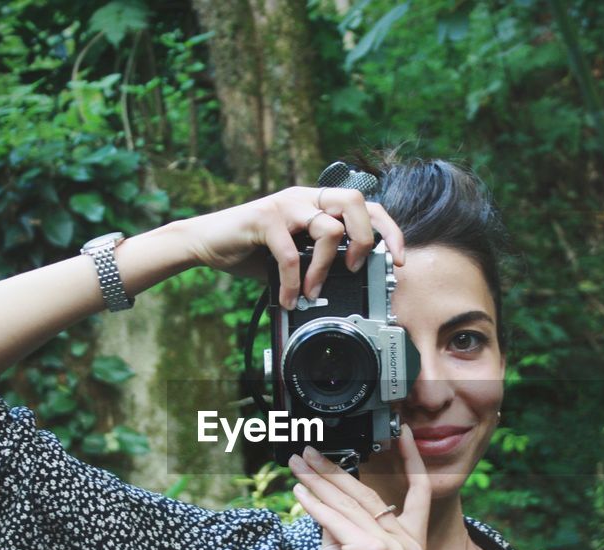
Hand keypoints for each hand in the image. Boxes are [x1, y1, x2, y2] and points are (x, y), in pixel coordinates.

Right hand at [176, 186, 405, 309]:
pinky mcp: (263, 218)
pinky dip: (293, 282)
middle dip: (366, 239)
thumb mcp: (295, 255)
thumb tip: (347, 288)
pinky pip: (291, 254)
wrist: (206, 242)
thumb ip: (319, 262)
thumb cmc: (251, 249)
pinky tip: (289, 297)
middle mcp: (305, 198)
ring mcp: (285, 205)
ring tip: (314, 292)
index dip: (389, 230)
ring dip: (326, 268)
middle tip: (354, 268)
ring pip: (328, 228)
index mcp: (317, 203)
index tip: (398, 259)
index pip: (366, 205)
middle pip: (356, 202)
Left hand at [289, 431, 430, 549]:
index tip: (401, 433)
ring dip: (318, 482)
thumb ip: (346, 518)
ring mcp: (392, 548)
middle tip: (311, 453)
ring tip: (299, 466)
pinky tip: (300, 492)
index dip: (411, 460)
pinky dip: (314, 503)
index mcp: (413, 541)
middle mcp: (408, 543)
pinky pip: (335, 519)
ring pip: (349, 504)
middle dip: (336, 470)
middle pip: (369, 494)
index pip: (418, 492)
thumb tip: (328, 486)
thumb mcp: (350, 548)